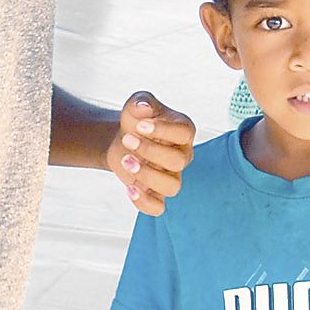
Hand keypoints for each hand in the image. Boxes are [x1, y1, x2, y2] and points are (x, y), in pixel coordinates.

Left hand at [106, 91, 195, 215]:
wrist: (123, 138)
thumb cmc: (137, 120)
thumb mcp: (137, 104)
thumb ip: (141, 102)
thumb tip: (143, 108)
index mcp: (183, 131)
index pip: (185, 133)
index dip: (163, 131)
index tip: (139, 126)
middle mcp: (182, 155)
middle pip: (179, 161)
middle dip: (150, 151)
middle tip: (127, 139)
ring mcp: (171, 176)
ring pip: (173, 187)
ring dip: (147, 176)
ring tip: (126, 161)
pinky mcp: (156, 193)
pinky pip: (158, 208)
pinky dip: (143, 202)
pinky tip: (129, 187)